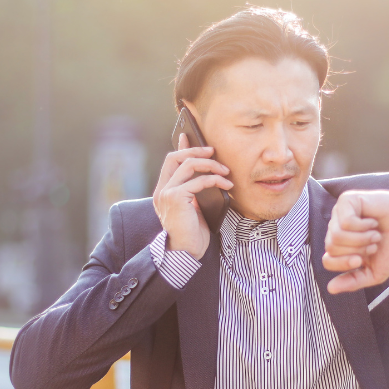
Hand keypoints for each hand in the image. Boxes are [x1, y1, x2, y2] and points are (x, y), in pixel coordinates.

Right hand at [153, 134, 232, 259]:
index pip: (170, 161)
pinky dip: (215, 180)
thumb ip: (194, 189)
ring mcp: (166, 194)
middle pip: (176, 157)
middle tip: (214, 153)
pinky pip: (198, 181)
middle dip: (197, 151)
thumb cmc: (193, 232)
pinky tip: (226, 185)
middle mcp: (161, 190)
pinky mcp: (176, 198)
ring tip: (225, 171)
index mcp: (163, 191)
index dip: (181, 148)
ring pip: (188, 165)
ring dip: (210, 165)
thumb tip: (204, 173)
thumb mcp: (194, 206)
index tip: (189, 136)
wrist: (186, 252)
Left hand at [323, 191, 388, 293]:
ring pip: (337, 235)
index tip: (361, 260)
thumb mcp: (374, 273)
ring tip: (375, 234)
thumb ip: (353, 282)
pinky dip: (364, 226)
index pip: (328, 261)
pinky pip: (346, 221)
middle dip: (357, 249)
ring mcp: (340, 214)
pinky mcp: (347, 200)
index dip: (344, 263)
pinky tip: (373, 222)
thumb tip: (330, 289)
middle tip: (373, 244)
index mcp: (340, 247)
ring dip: (362, 238)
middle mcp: (336, 229)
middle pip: (332, 248)